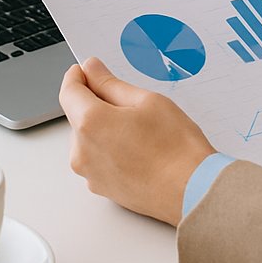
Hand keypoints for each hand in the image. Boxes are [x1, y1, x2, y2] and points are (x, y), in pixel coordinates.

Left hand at [58, 57, 217, 226]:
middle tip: (131, 104)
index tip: (87, 71)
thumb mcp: (147, 101)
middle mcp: (82, 151)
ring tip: (141, 133)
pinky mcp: (100, 187)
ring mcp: (90, 173)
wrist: (192, 192)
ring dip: (104, 128)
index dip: (77, 76)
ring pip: (88, 138)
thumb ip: (111, 84)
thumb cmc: (176, 148)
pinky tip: (139, 151)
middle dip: (97, 104)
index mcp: (91, 123)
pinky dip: (110, 149)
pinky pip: (97, 159)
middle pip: (78, 116)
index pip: (69, 91)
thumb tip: (92, 70)